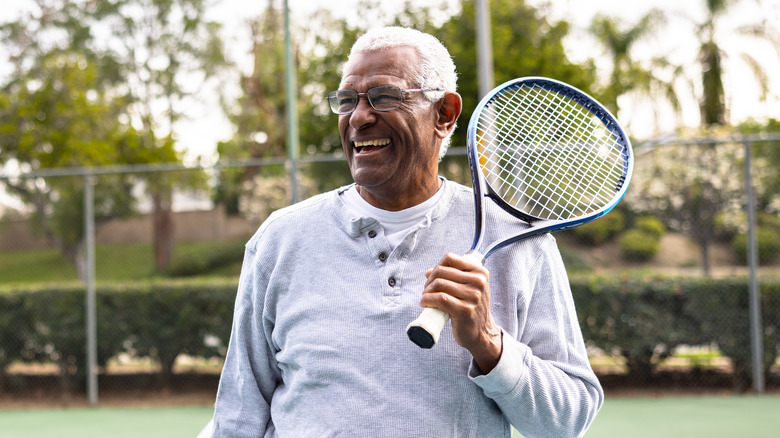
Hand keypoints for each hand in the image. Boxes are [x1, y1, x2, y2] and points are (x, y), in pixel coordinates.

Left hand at [420, 253, 502, 372]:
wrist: (481, 332)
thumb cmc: (471, 308)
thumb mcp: (468, 288)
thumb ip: (451, 277)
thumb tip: (428, 271)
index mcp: (480, 272)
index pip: (450, 259)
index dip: (437, 267)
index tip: (433, 278)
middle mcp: (479, 282)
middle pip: (442, 271)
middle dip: (429, 281)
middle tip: (426, 291)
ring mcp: (473, 296)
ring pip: (439, 284)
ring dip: (426, 291)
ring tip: (425, 298)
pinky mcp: (465, 310)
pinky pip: (440, 299)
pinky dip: (428, 300)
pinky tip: (425, 303)